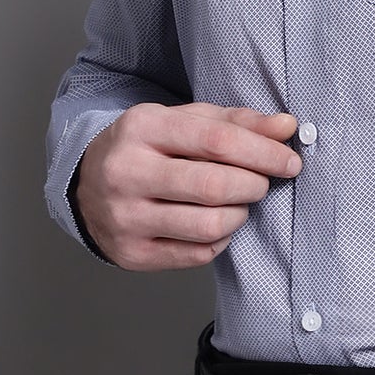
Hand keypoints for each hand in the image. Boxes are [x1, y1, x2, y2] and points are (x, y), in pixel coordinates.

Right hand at [72, 102, 302, 269]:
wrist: (85, 184)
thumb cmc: (148, 147)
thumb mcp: (185, 121)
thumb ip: (237, 122)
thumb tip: (287, 127)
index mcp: (143, 128)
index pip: (217, 140)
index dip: (263, 152)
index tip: (289, 162)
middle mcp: (127, 172)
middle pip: (214, 186)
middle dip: (253, 185)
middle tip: (260, 183)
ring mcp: (125, 217)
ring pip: (209, 225)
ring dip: (239, 215)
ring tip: (238, 203)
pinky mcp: (131, 253)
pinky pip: (198, 254)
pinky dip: (221, 239)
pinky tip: (216, 223)